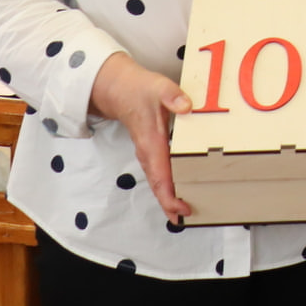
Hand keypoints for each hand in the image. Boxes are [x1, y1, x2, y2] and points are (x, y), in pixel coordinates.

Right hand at [88, 52, 193, 221]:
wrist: (118, 90)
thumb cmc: (139, 90)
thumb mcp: (158, 87)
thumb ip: (172, 96)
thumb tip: (186, 106)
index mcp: (151, 143)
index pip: (160, 176)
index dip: (170, 196)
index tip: (182, 209)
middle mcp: (148, 153)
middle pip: (158, 186)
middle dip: (170, 204)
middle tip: (186, 218)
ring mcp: (148, 154)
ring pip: (158, 181)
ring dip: (169, 197)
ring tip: (184, 212)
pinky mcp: (151, 151)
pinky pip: (160, 172)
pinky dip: (168, 185)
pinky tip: (179, 190)